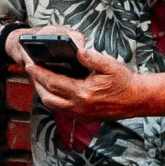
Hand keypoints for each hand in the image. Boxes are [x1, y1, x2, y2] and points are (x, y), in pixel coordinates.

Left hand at [14, 31, 164, 121]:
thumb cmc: (123, 80)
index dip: (38, 72)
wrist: (137, 99)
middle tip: (29, 69)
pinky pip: (62, 109)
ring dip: (43, 92)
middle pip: (47, 97)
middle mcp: (79, 107)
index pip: (52, 82)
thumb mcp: (108, 63)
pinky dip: (53, 99)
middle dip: (36, 83)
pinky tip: (53, 88)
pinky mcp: (84, 117)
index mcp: (82, 93)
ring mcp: (81, 114)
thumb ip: (90, 56)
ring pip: (53, 105)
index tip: (28, 62)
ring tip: (37, 78)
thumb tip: (75, 48)